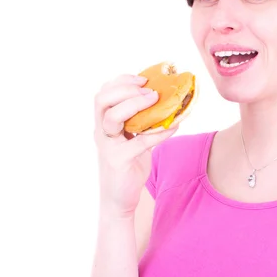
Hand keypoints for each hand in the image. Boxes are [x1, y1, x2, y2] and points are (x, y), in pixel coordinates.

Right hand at [93, 73, 178, 217]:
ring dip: (135, 104)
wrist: (119, 198)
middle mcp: (101, 132)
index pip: (103, 94)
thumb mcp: (134, 140)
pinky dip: (159, 132)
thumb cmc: (128, 166)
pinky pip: (139, 142)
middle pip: (102, 100)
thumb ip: (144, 123)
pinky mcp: (118, 160)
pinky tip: (174, 127)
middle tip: (150, 90)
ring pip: (112, 117)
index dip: (121, 81)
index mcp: (103, 123)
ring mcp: (108, 146)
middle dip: (126, 89)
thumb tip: (170, 104)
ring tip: (156, 100)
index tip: (143, 78)